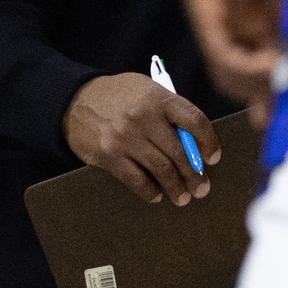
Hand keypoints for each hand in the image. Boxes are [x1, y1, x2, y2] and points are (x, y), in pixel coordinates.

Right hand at [62, 74, 218, 205]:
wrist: (74, 99)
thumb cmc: (118, 96)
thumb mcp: (145, 90)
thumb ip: (169, 112)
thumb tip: (195, 146)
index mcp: (156, 97)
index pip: (194, 121)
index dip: (209, 143)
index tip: (212, 158)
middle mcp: (142, 116)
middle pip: (180, 152)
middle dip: (195, 175)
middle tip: (201, 187)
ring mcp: (125, 136)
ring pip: (162, 170)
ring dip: (177, 188)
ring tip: (183, 197)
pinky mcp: (109, 154)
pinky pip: (138, 181)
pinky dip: (151, 192)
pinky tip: (157, 195)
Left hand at [175, 0, 285, 124]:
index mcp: (259, 7)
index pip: (265, 64)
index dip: (285, 92)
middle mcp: (234, 15)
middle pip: (245, 78)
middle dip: (271, 103)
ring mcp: (216, 10)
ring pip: (231, 71)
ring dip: (262, 88)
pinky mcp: (205, 1)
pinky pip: (221, 48)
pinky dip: (247, 65)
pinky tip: (273, 67)